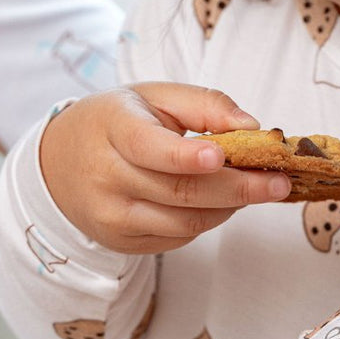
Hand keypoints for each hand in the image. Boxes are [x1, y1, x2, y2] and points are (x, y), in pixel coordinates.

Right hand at [40, 82, 290, 252]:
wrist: (60, 163)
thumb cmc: (118, 122)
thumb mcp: (154, 96)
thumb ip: (205, 103)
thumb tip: (252, 127)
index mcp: (112, 129)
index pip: (150, 149)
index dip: (186, 156)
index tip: (222, 156)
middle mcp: (105, 178)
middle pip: (181, 192)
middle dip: (239, 189)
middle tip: (280, 183)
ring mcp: (111, 216)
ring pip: (186, 221)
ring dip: (231, 207)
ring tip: (257, 188)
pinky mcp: (122, 242)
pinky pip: (179, 237)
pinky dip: (210, 220)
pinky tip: (221, 201)